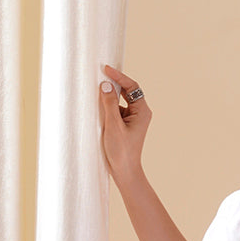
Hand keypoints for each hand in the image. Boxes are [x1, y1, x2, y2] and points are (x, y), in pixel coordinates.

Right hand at [99, 63, 150, 182]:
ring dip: (110, 96)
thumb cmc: (122, 151)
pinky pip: (116, 109)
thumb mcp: (113, 125)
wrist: (124, 172)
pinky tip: (98, 108)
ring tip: (97, 93)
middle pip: (127, 91)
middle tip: (100, 76)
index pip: (132, 87)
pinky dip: (108, 106)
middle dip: (114, 84)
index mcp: (142, 112)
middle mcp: (140, 113)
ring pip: (121, 100)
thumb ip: (109, 103)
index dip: (119, 76)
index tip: (106, 69)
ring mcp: (133, 119)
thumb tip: (105, 84)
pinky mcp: (125, 125)